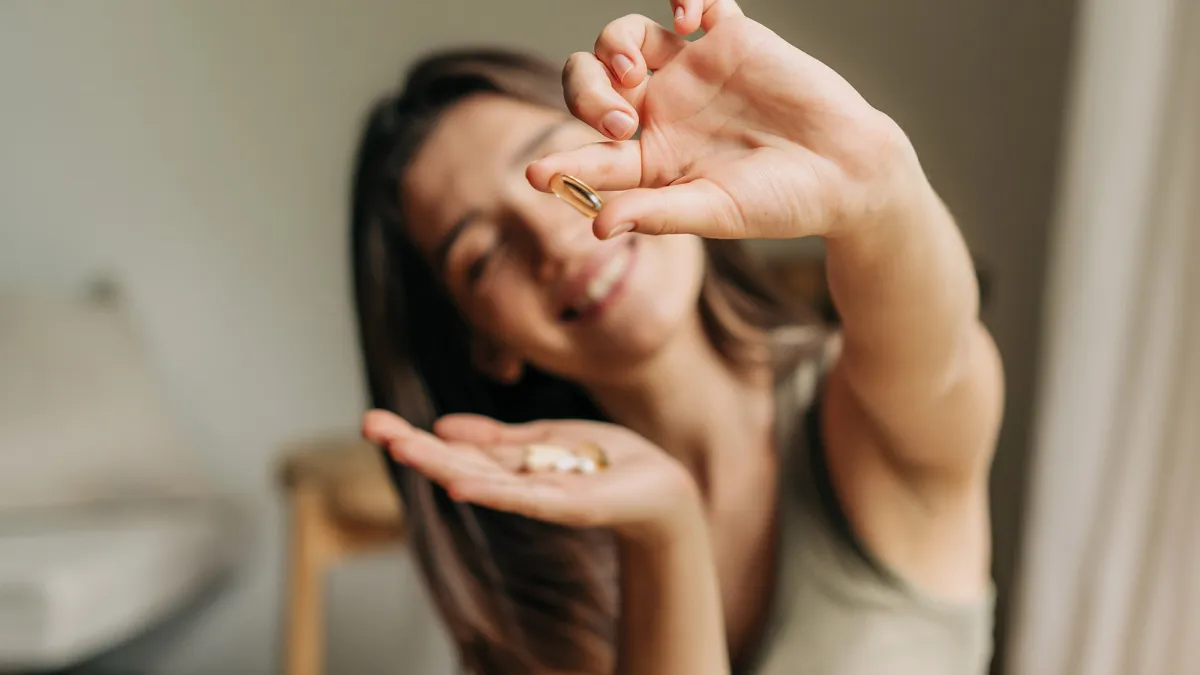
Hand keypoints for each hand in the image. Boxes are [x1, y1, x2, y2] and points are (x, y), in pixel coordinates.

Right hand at [362, 410, 701, 541]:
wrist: (661, 486)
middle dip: (413, 446)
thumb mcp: (546, 439)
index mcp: (511, 464)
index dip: (414, 436)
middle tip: (369, 426)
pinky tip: (459, 482)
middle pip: (457, 462)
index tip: (373, 421)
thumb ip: (498, 437)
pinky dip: (491, 489)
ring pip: (482, 478)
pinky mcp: (570, 504)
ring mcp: (540, 495)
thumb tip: (443, 426)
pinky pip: (524, 497)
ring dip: (439, 463)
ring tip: (401, 447)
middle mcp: (517, 482)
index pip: (454, 448)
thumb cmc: (607, 462)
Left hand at [526, 0, 924, 241]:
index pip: (591, 155)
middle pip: (592, 83)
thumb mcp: (716, 212)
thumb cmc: (781, 202)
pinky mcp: (730, 39)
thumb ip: (657, 213)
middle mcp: (660, 111)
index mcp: (649, 159)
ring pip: (625, 38)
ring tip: (634, 71)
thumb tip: (597, 226)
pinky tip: (692, 16)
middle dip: (586, 94)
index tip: (534, 176)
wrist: (847, 173)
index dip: (561, 164)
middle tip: (618, 121)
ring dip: (614, 45)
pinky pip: (697, 3)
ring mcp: (692, 71)